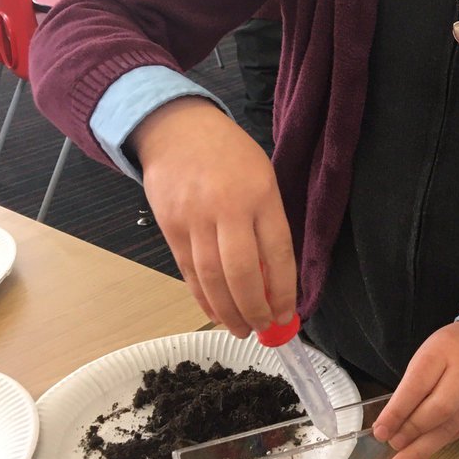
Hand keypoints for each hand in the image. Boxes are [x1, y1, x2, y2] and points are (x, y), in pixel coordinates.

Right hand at [131, 97, 296, 336]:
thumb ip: (267, 223)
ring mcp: (194, 219)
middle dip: (254, 309)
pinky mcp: (170, 227)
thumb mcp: (262, 177)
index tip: (288, 315)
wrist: (177, 129)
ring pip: (211, 278)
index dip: (283, 290)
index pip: (277, 253)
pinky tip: (215, 312)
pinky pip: (188, 272)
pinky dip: (202, 298)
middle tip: (263, 330)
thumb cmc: (229, 154)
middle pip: (241, 273)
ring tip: (241, 330)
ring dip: (228, 311)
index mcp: (260, 194)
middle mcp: (227, 209)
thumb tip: (271, 279)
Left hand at [373, 321, 458, 458]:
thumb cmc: (449, 349)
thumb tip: (391, 426)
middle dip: (413, 432)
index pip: (418, 385)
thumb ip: (411, 387)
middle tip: (393, 447)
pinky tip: (425, 451)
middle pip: (439, 409)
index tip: (380, 431)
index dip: (398, 411)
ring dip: (424, 448)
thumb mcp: (426, 355)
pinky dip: (440, 442)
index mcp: (443, 351)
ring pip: (452, 426)